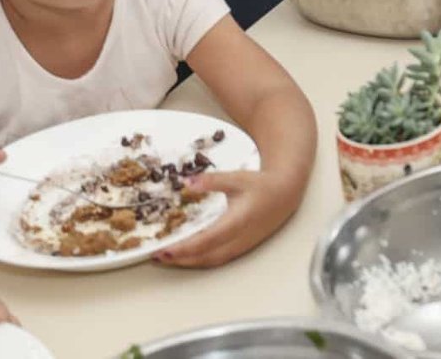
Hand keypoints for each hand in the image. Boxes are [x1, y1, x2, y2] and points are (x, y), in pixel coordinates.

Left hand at [153, 170, 296, 267]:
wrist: (285, 196)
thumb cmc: (261, 186)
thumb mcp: (237, 178)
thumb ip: (213, 181)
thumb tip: (187, 182)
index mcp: (238, 221)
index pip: (207, 240)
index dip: (184, 247)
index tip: (164, 248)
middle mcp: (238, 238)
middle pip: (205, 256)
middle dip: (179, 259)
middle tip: (155, 256)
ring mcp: (240, 246)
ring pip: (210, 261)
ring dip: (187, 262)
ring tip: (165, 257)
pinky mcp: (240, 249)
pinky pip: (216, 259)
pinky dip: (198, 260)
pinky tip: (185, 256)